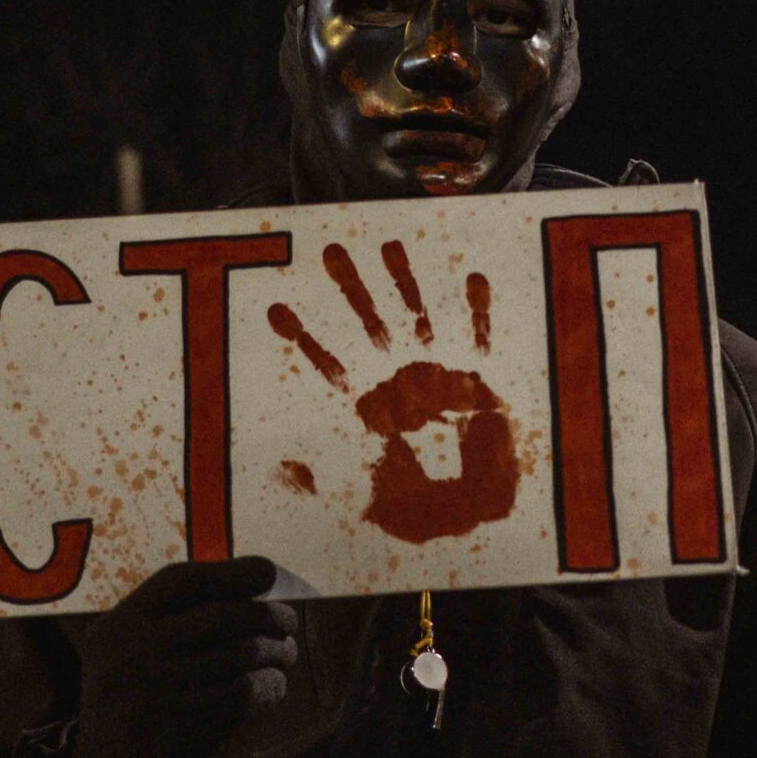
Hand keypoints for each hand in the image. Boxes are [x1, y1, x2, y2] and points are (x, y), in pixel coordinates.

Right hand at [57, 556, 298, 757]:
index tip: (268, 572)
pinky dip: (271, 685)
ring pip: (240, 652)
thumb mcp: (127, 664)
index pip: (178, 580)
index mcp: (114, 630)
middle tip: (290, 624)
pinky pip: (246, 691)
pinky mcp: (180, 730)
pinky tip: (275, 687)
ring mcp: (153, 692)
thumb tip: (255, 577)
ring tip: (285, 655)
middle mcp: (129, 655)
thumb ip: (171, 625)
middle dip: (267, 615)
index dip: (230, 572)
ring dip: (275, 652)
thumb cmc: (134, 721)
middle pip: (221, 614)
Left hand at [265, 242, 519, 543]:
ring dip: (404, 281)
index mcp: (364, 401)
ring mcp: (435, 366)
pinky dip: (478, 307)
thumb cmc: (410, 501)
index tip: (278, 309)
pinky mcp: (477, 370)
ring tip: (391, 248)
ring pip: (415, 313)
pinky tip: (474, 278)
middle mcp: (396, 373)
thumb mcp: (357, 494)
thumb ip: (318, 483)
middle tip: (331, 253)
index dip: (301, 337)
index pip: (325, 362)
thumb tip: (279, 473)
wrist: (465, 509)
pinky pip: (478, 331)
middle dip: (348, 288)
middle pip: (365, 321)